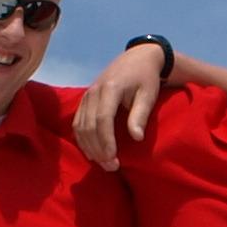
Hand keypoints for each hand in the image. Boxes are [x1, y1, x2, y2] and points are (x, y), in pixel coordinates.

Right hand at [74, 39, 171, 169]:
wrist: (137, 58)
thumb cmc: (146, 78)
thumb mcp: (148, 95)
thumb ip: (140, 115)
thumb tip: (136, 138)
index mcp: (110, 88)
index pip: (103, 119)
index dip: (106, 141)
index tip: (113, 158)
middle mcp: (94, 91)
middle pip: (89, 125)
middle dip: (98, 149)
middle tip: (111, 167)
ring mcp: (87, 95)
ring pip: (80, 126)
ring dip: (89, 147)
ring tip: (104, 163)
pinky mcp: (85, 99)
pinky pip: (78, 122)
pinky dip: (83, 139)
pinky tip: (92, 152)